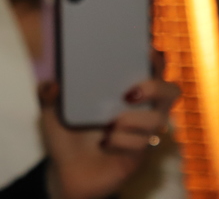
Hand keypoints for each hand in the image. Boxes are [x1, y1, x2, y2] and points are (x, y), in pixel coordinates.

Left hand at [39, 60, 180, 198]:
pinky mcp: (140, 154)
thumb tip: (53, 84)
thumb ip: (47, 94)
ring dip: (135, 119)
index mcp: (122, 88)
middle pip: (171, 91)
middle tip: (129, 92)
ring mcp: (142, 132)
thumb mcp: (51, 110)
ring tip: (110, 124)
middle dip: (156, 87)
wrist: (66, 171)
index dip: (154, 56)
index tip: (145, 48)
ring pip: (159, 119)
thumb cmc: (66, 133)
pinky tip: (105, 142)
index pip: (151, 67)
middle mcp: (139, 108)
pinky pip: (142, 144)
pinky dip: (121, 141)